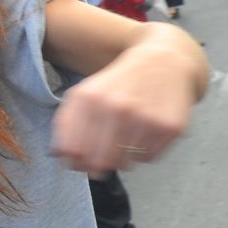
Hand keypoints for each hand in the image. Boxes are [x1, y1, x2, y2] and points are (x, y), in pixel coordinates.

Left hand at [51, 47, 197, 172]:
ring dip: (121, 159)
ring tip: (125, 137)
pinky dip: (143, 152)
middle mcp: (116, 108)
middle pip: (97, 162)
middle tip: (101, 161)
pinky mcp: (168, 127)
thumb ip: (66, 122)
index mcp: (89, 99)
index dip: (73, 161)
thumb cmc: (120, 83)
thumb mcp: (85, 92)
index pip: (72, 150)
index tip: (78, 162)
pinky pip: (147, 158)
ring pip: (123, 164)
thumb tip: (59, 155)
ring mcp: (144, 118)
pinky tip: (144, 132)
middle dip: (96, 166)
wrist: (164, 61)